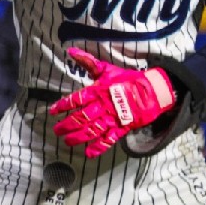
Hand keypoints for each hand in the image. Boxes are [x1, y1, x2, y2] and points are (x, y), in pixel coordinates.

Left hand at [49, 48, 175, 157]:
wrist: (152, 90)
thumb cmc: (127, 79)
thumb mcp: (106, 68)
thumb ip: (87, 61)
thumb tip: (70, 50)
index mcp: (97, 91)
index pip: (76, 99)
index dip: (63, 105)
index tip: (52, 111)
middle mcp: (103, 106)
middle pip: (81, 118)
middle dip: (67, 125)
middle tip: (56, 130)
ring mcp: (113, 118)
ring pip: (92, 130)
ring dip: (78, 137)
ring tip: (67, 142)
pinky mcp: (122, 128)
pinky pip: (109, 139)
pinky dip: (99, 147)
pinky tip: (89, 153)